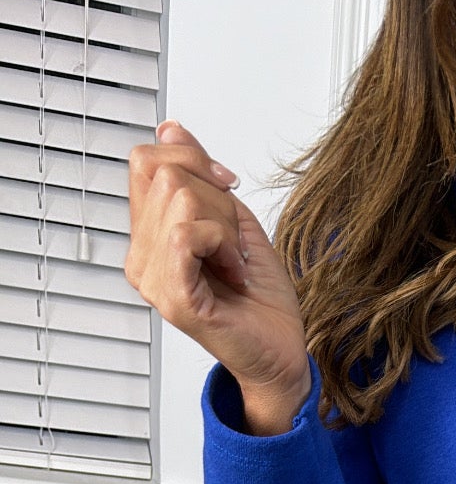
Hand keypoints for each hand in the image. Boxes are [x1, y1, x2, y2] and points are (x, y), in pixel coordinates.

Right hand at [125, 121, 311, 429]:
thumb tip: (170, 128)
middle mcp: (142, 258)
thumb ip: (200, 177)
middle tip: (233, 241)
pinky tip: (235, 271)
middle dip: (215, 196)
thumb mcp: (233, 219)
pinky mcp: (174, 298)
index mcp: (149, 237)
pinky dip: (223, 243)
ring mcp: (153, 279)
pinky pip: (185, 233)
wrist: (283, 355)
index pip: (145, 161)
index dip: (192, 158)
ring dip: (224, 224)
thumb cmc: (262, 301)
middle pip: (164, 172)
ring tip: (234, 261)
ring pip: (178, 197)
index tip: (227, 188)